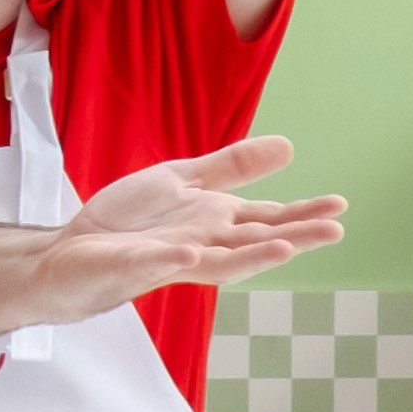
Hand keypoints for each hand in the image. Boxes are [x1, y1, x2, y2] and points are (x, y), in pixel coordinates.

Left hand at [20, 137, 348, 319]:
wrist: (72, 249)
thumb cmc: (130, 222)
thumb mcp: (185, 181)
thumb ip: (233, 166)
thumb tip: (290, 145)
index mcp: (215, 224)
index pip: (266, 218)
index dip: (302, 213)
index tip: (340, 206)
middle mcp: (202, 245)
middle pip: (254, 242)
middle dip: (294, 236)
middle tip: (335, 231)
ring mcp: (168, 258)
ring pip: (218, 263)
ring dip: (252, 257)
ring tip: (285, 249)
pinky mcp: (131, 266)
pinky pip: (154, 264)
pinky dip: (174, 260)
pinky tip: (192, 255)